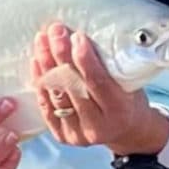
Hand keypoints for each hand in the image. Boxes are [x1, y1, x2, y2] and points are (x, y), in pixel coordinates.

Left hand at [32, 22, 168, 156]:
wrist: (128, 131)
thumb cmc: (132, 100)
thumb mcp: (132, 84)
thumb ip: (112, 69)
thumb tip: (88, 38)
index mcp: (119, 110)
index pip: (97, 81)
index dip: (85, 59)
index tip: (77, 36)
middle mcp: (96, 125)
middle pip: (73, 86)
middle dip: (61, 55)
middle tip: (55, 32)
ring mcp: (77, 134)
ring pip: (57, 95)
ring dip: (47, 65)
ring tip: (42, 41)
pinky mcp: (62, 136)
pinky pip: (46, 108)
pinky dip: (40, 84)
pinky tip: (36, 63)